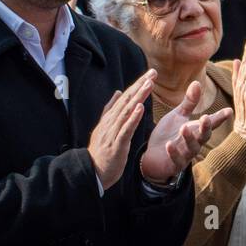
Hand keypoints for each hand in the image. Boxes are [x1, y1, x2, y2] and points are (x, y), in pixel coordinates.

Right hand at [87, 69, 155, 189]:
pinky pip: (125, 129)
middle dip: (140, 85)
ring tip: (149, 85)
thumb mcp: (105, 128)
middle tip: (153, 72)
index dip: (138, 85)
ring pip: (127, 112)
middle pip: (127, 100)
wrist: (92, 173)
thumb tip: (117, 92)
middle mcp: (110, 122)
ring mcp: (112, 133)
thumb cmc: (101, 151)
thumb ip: (110, 110)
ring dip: (138, 97)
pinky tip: (140, 108)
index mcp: (110, 118)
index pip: (126, 98)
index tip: (150, 74)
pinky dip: (133, 118)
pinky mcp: (116, 144)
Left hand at [140, 80, 233, 184]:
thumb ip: (189, 102)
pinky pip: (176, 160)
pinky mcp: (174, 165)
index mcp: (196, 130)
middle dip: (206, 128)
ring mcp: (185, 155)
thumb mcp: (178, 116)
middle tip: (206, 118)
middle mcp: (194, 143)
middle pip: (204, 136)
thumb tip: (197, 82)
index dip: (220, 117)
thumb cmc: (168, 134)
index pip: (211, 123)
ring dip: (189, 138)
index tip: (229, 111)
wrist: (152, 157)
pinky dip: (173, 152)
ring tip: (184, 128)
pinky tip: (169, 144)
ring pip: (192, 148)